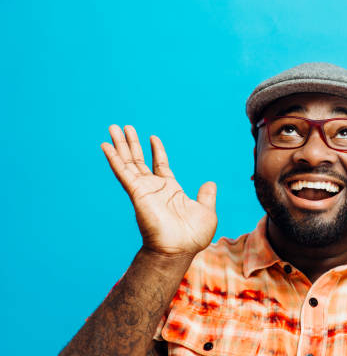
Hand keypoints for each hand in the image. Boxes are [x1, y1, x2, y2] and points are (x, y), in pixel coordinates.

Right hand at [101, 125, 216, 255]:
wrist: (179, 250)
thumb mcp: (206, 211)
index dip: (157, 151)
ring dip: (120, 145)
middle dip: (132, 144)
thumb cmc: (193, 236)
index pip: (161, 165)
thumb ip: (206, 196)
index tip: (153, 137)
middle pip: (139, 160)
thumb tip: (210, 183)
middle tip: (123, 127)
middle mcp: (155, 188)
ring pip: (129, 162)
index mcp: (171, 190)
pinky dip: (114, 158)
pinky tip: (105, 146)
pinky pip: (123, 172)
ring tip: (113, 127)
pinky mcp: (137, 193)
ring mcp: (144, 189)